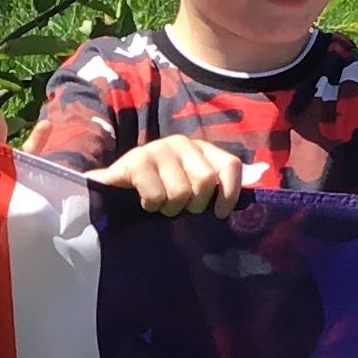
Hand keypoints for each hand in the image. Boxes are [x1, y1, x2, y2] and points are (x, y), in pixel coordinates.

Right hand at [90, 134, 247, 216]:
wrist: (113, 190)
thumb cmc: (160, 194)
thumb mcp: (190, 191)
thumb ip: (213, 192)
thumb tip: (244, 210)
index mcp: (201, 149)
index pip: (230, 165)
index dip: (229, 192)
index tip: (220, 214)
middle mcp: (182, 143)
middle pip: (205, 181)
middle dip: (193, 204)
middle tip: (179, 208)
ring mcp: (158, 148)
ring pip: (180, 192)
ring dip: (169, 208)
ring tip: (161, 205)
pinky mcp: (136, 159)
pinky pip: (156, 195)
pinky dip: (151, 206)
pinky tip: (143, 201)